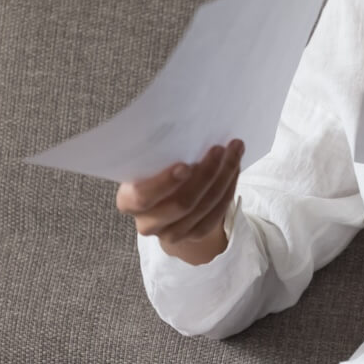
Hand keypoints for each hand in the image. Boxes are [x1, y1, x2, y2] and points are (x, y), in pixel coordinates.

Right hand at [115, 138, 244, 264]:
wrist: (166, 200)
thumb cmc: (157, 171)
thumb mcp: (151, 163)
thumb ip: (160, 153)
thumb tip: (189, 128)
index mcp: (129, 200)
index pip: (143, 196)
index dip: (164, 183)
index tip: (185, 165)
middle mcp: (148, 223)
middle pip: (181, 204)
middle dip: (205, 174)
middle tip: (219, 148)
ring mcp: (172, 233)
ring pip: (204, 207)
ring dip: (223, 176)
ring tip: (234, 151)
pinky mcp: (194, 235)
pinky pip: (216, 214)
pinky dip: (229, 188)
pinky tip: (235, 168)